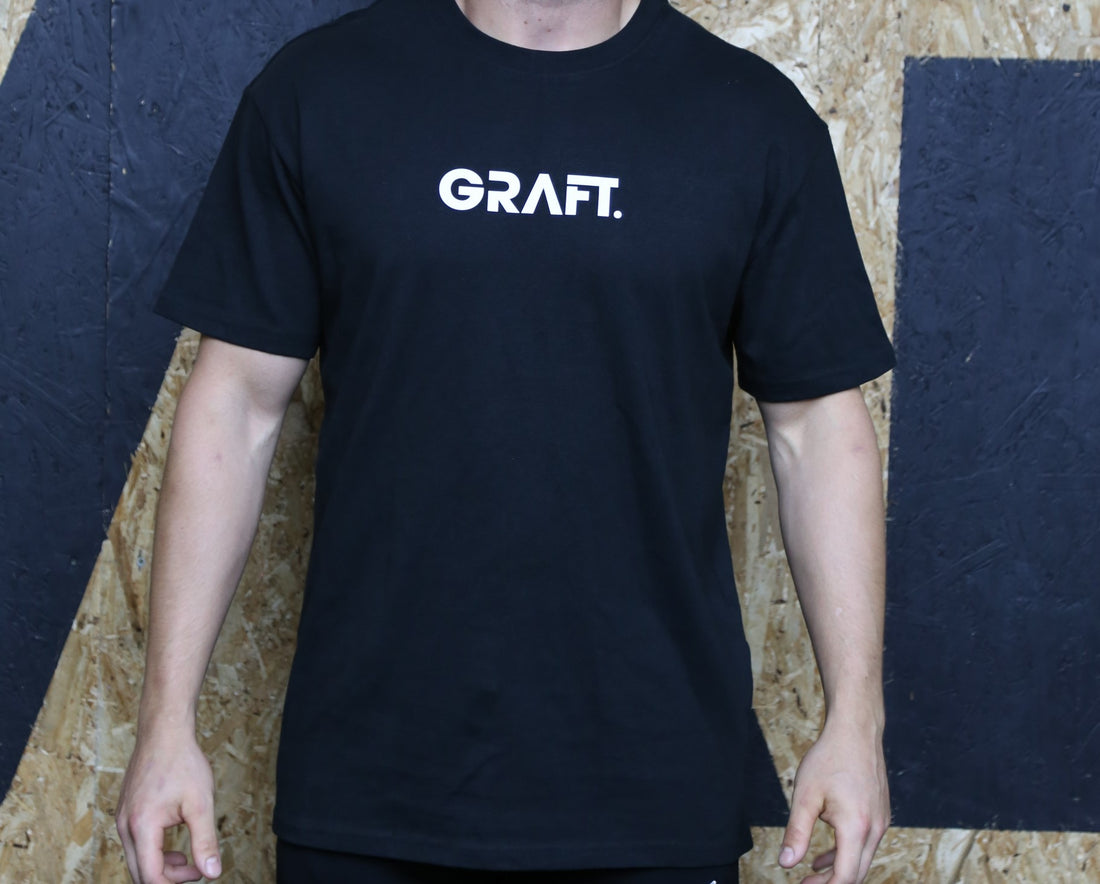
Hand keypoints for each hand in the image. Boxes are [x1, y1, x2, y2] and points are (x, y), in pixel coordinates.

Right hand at [115, 727, 221, 882]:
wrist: (164, 732)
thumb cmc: (183, 763)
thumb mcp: (201, 804)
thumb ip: (205, 841)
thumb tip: (212, 872)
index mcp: (142, 826)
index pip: (150, 876)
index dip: (176, 882)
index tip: (200, 873)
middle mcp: (124, 826)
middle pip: (139, 873)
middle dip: (168, 878)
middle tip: (196, 869)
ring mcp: (121, 819)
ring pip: (136, 860)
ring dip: (161, 866)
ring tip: (187, 858)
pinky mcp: (125, 813)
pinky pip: (135, 844)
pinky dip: (153, 852)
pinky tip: (174, 845)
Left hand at [777, 716, 889, 882]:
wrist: (856, 731)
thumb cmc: (830, 759)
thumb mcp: (805, 795)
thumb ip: (797, 832)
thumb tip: (786, 863)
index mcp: (857, 827)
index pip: (846, 876)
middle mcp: (875, 829)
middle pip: (857, 872)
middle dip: (831, 882)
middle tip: (805, 883)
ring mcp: (881, 821)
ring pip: (862, 858)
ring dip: (838, 868)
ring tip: (812, 871)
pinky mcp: (880, 813)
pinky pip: (865, 843)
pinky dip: (847, 852)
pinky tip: (826, 853)